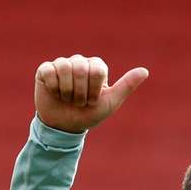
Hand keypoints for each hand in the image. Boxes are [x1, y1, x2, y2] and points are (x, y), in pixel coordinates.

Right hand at [34, 54, 148, 133]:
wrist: (66, 127)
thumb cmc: (90, 114)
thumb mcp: (110, 103)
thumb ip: (126, 86)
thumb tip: (145, 71)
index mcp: (96, 67)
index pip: (98, 69)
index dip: (95, 89)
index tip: (93, 100)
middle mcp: (79, 62)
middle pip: (81, 67)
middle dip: (81, 92)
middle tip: (80, 102)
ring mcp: (62, 65)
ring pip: (64, 68)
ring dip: (67, 91)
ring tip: (68, 99)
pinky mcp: (45, 70)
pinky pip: (49, 71)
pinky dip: (54, 87)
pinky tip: (56, 94)